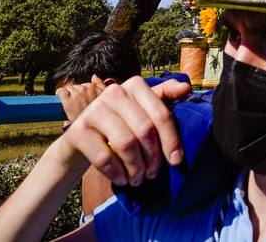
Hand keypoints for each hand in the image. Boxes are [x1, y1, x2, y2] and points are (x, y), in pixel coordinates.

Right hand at [56, 76, 189, 186]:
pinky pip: (104, 157)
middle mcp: (114, 92)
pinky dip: (116, 173)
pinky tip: (121, 179)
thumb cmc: (119, 125)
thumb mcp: (142, 110)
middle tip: (152, 174)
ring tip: (138, 179)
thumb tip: (187, 87)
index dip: (171, 140)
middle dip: (153, 158)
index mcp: (135, 86)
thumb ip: (164, 97)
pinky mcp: (78, 130)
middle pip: (145, 130)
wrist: (81, 140)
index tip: (176, 161)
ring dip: (135, 168)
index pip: (161, 115)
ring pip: (126, 144)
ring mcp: (94, 109)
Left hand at [57, 75, 110, 122]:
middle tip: (80, 108)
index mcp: (96, 88)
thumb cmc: (96, 118)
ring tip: (73, 108)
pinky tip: (64, 102)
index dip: (84, 94)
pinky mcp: (67, 100)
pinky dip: (60, 95)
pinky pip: (60, 91)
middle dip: (77, 95)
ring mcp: (77, 94)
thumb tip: (94, 76)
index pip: (87, 85)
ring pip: (68, 89)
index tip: (85, 103)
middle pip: (77, 87)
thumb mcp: (104, 101)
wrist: (89, 132)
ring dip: (69, 96)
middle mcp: (87, 89)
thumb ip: (101, 86)